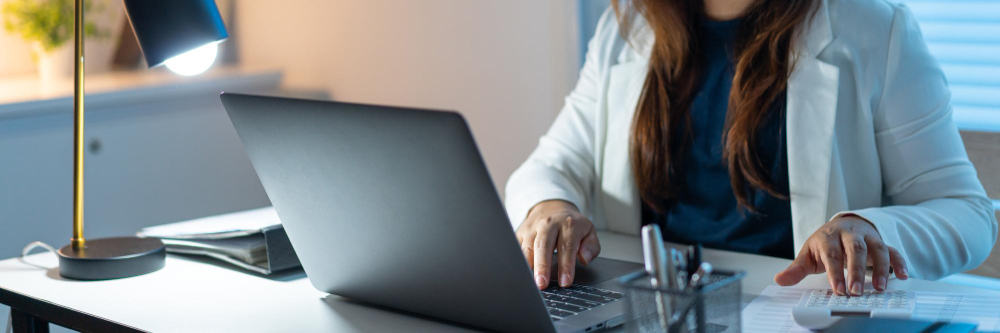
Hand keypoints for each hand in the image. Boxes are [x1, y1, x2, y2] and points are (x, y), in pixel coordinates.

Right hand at [516, 200, 600, 289]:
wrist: (552, 207)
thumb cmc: (571, 225)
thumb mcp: (589, 232)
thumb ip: (591, 247)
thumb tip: (584, 258)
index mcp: (568, 224)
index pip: (567, 246)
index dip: (566, 266)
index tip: (565, 281)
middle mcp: (548, 224)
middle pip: (543, 245)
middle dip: (542, 266)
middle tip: (542, 284)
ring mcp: (532, 228)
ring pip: (527, 247)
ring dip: (527, 266)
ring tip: (530, 282)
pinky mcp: (520, 233)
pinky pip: (516, 248)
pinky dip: (517, 261)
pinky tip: (521, 274)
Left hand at [774, 215, 908, 294]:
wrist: (843, 223)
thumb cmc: (824, 242)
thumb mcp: (808, 253)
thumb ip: (796, 269)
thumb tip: (780, 279)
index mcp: (829, 237)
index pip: (832, 254)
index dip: (835, 272)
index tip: (838, 290)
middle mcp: (849, 234)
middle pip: (855, 250)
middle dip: (856, 271)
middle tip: (857, 292)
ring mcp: (867, 237)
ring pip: (877, 248)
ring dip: (880, 268)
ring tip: (879, 288)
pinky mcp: (881, 242)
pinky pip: (893, 250)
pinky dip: (899, 262)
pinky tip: (903, 276)